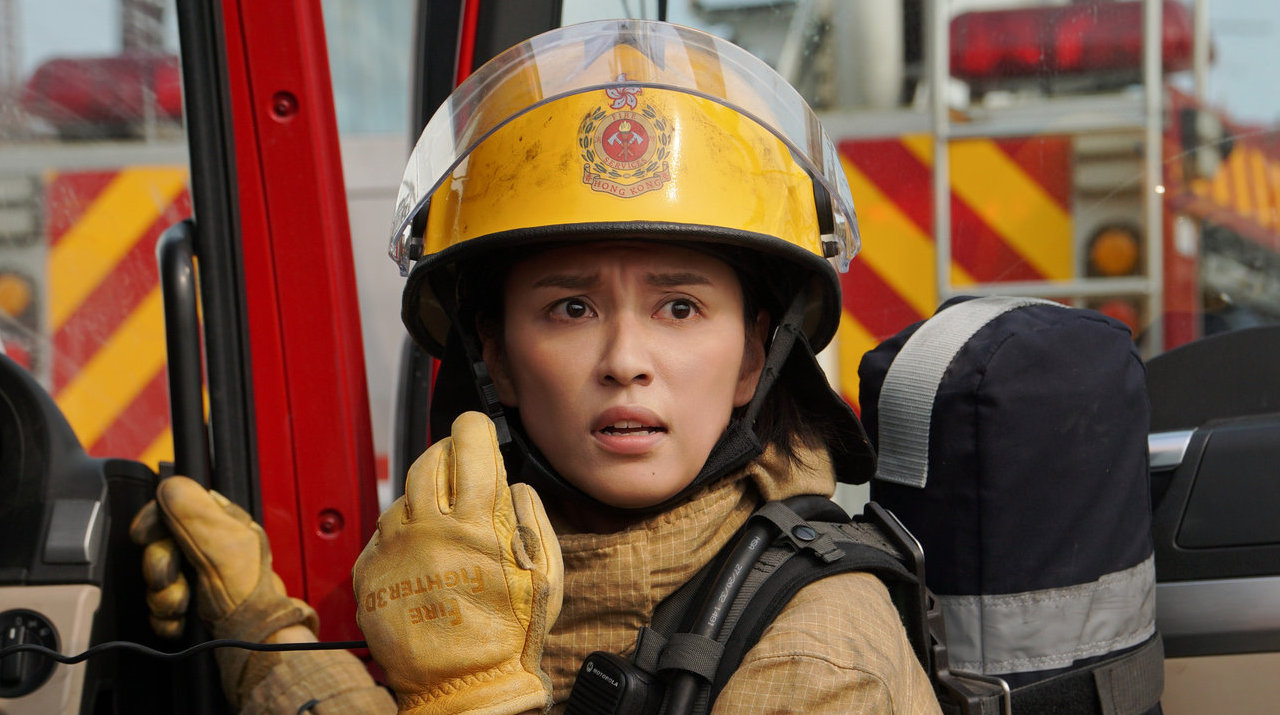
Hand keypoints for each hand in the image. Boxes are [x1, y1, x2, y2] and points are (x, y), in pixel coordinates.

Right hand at [129, 477, 318, 703]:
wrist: (250, 639)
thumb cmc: (246, 592)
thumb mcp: (222, 543)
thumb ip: (194, 511)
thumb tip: (170, 485)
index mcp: (221, 524)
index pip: (175, 506)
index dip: (154, 520)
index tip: (144, 534)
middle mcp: (208, 548)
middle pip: (157, 546)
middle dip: (159, 566)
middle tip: (171, 577)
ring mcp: (196, 578)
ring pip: (156, 580)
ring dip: (164, 596)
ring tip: (183, 604)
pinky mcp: (189, 606)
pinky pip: (158, 606)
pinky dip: (166, 618)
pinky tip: (181, 621)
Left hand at [353, 411, 562, 714]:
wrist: (462, 687)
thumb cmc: (507, 636)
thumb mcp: (545, 572)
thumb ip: (530, 517)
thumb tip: (513, 485)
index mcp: (476, 524)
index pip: (469, 447)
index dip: (473, 429)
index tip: (475, 428)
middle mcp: (429, 528)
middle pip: (429, 461)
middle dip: (446, 453)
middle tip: (459, 464)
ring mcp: (395, 549)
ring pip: (403, 496)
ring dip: (423, 498)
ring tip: (443, 523)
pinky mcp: (370, 572)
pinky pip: (383, 535)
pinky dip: (402, 535)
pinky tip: (421, 554)